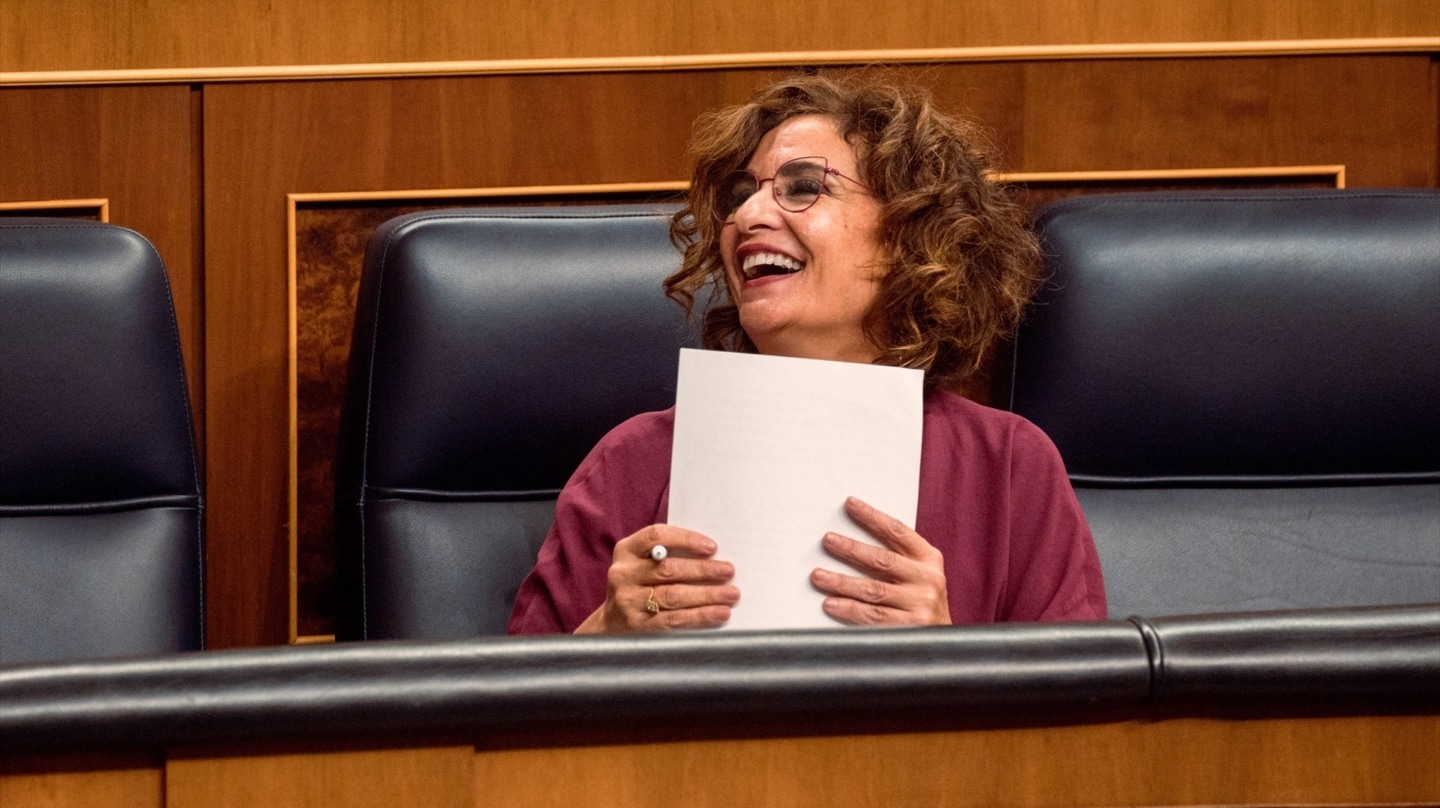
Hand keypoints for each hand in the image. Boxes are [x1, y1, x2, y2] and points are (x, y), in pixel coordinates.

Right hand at [574, 525, 738, 633]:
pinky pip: (674, 619)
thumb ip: (667, 554)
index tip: (712, 547)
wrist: (611, 623)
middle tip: (728, 570)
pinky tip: (719, 613)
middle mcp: (624, 573)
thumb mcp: (642, 562)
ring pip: (673, 595)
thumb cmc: (638, 585)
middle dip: (703, 570)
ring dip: (707, 594)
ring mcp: (628, 601)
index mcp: (626, 550)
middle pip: (668, 569)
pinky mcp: (638, 625)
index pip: (656, 536)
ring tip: (731, 593)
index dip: (685, 539)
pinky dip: (700, 616)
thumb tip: (712, 554)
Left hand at [810, 496, 951, 625]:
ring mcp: (921, 604)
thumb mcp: (918, 575)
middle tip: (828, 540)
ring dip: (842, 582)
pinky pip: (873, 616)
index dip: (873, 517)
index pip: (898, 531)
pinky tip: (831, 603)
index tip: (850, 504)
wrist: (943, 645)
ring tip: (818, 576)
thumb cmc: (921, 604)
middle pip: (882, 560)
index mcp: (929, 559)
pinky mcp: (911, 627)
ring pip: (874, 590)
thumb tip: (850, 543)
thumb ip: (895, 558)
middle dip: (851, 549)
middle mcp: (928, 579)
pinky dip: (849, 609)